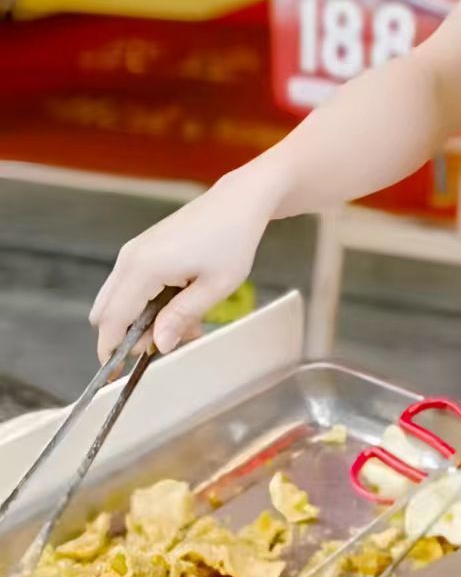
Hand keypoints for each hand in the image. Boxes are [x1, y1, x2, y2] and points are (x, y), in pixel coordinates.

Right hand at [90, 167, 279, 361]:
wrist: (238, 202)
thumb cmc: (233, 239)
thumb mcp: (215, 286)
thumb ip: (182, 316)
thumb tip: (158, 345)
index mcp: (145, 268)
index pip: (113, 319)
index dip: (110, 350)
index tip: (117, 374)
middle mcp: (130, 258)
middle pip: (106, 312)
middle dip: (129, 336)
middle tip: (168, 343)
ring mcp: (134, 252)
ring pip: (119, 300)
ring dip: (142, 321)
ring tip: (187, 324)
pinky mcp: (142, 249)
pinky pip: (131, 286)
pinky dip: (148, 304)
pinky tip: (183, 306)